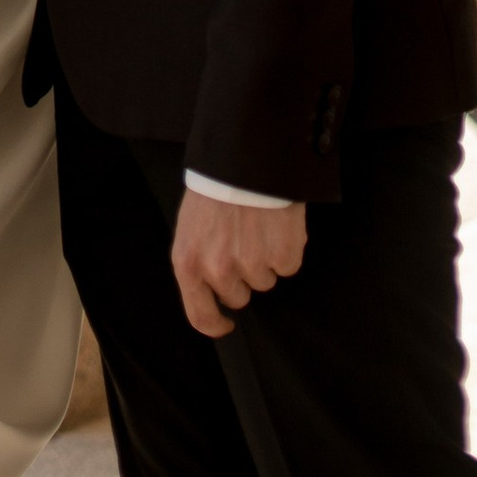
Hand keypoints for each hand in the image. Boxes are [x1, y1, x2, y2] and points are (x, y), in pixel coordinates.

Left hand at [171, 190, 305, 336]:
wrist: (246, 153)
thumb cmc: (215, 184)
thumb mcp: (191, 223)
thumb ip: (199, 258)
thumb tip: (212, 288)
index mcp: (188, 262)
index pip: (200, 315)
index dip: (215, 323)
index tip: (226, 323)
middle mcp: (218, 270)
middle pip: (238, 296)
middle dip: (242, 274)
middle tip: (242, 239)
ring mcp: (252, 266)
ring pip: (264, 281)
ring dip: (264, 259)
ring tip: (258, 224)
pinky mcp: (283, 257)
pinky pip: (287, 266)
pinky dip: (286, 248)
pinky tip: (277, 223)